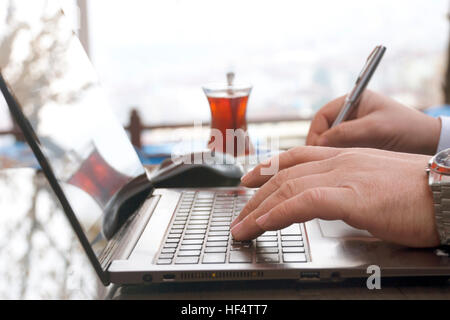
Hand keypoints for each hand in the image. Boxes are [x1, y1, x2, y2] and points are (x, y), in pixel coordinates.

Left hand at [230, 146, 439, 247]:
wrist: (449, 192)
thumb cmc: (419, 192)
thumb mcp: (374, 182)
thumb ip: (349, 185)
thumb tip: (332, 199)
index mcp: (345, 157)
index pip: (295, 157)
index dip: (267, 167)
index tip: (249, 179)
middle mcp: (340, 161)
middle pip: (284, 174)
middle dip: (256, 196)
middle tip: (240, 214)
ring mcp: (345, 176)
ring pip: (288, 187)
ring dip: (260, 210)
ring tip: (243, 228)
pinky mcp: (353, 196)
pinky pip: (304, 202)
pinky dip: (279, 213)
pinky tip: (264, 224)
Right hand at [306, 90, 440, 154]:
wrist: (429, 143)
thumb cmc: (406, 128)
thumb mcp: (375, 128)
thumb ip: (346, 132)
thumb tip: (319, 142)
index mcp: (354, 101)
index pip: (323, 115)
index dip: (316, 132)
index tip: (316, 149)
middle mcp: (351, 114)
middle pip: (323, 130)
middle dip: (320, 144)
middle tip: (320, 160)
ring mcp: (355, 130)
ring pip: (331, 142)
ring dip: (329, 153)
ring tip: (331, 165)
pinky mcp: (359, 144)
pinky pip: (341, 151)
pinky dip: (338, 158)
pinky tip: (342, 167)